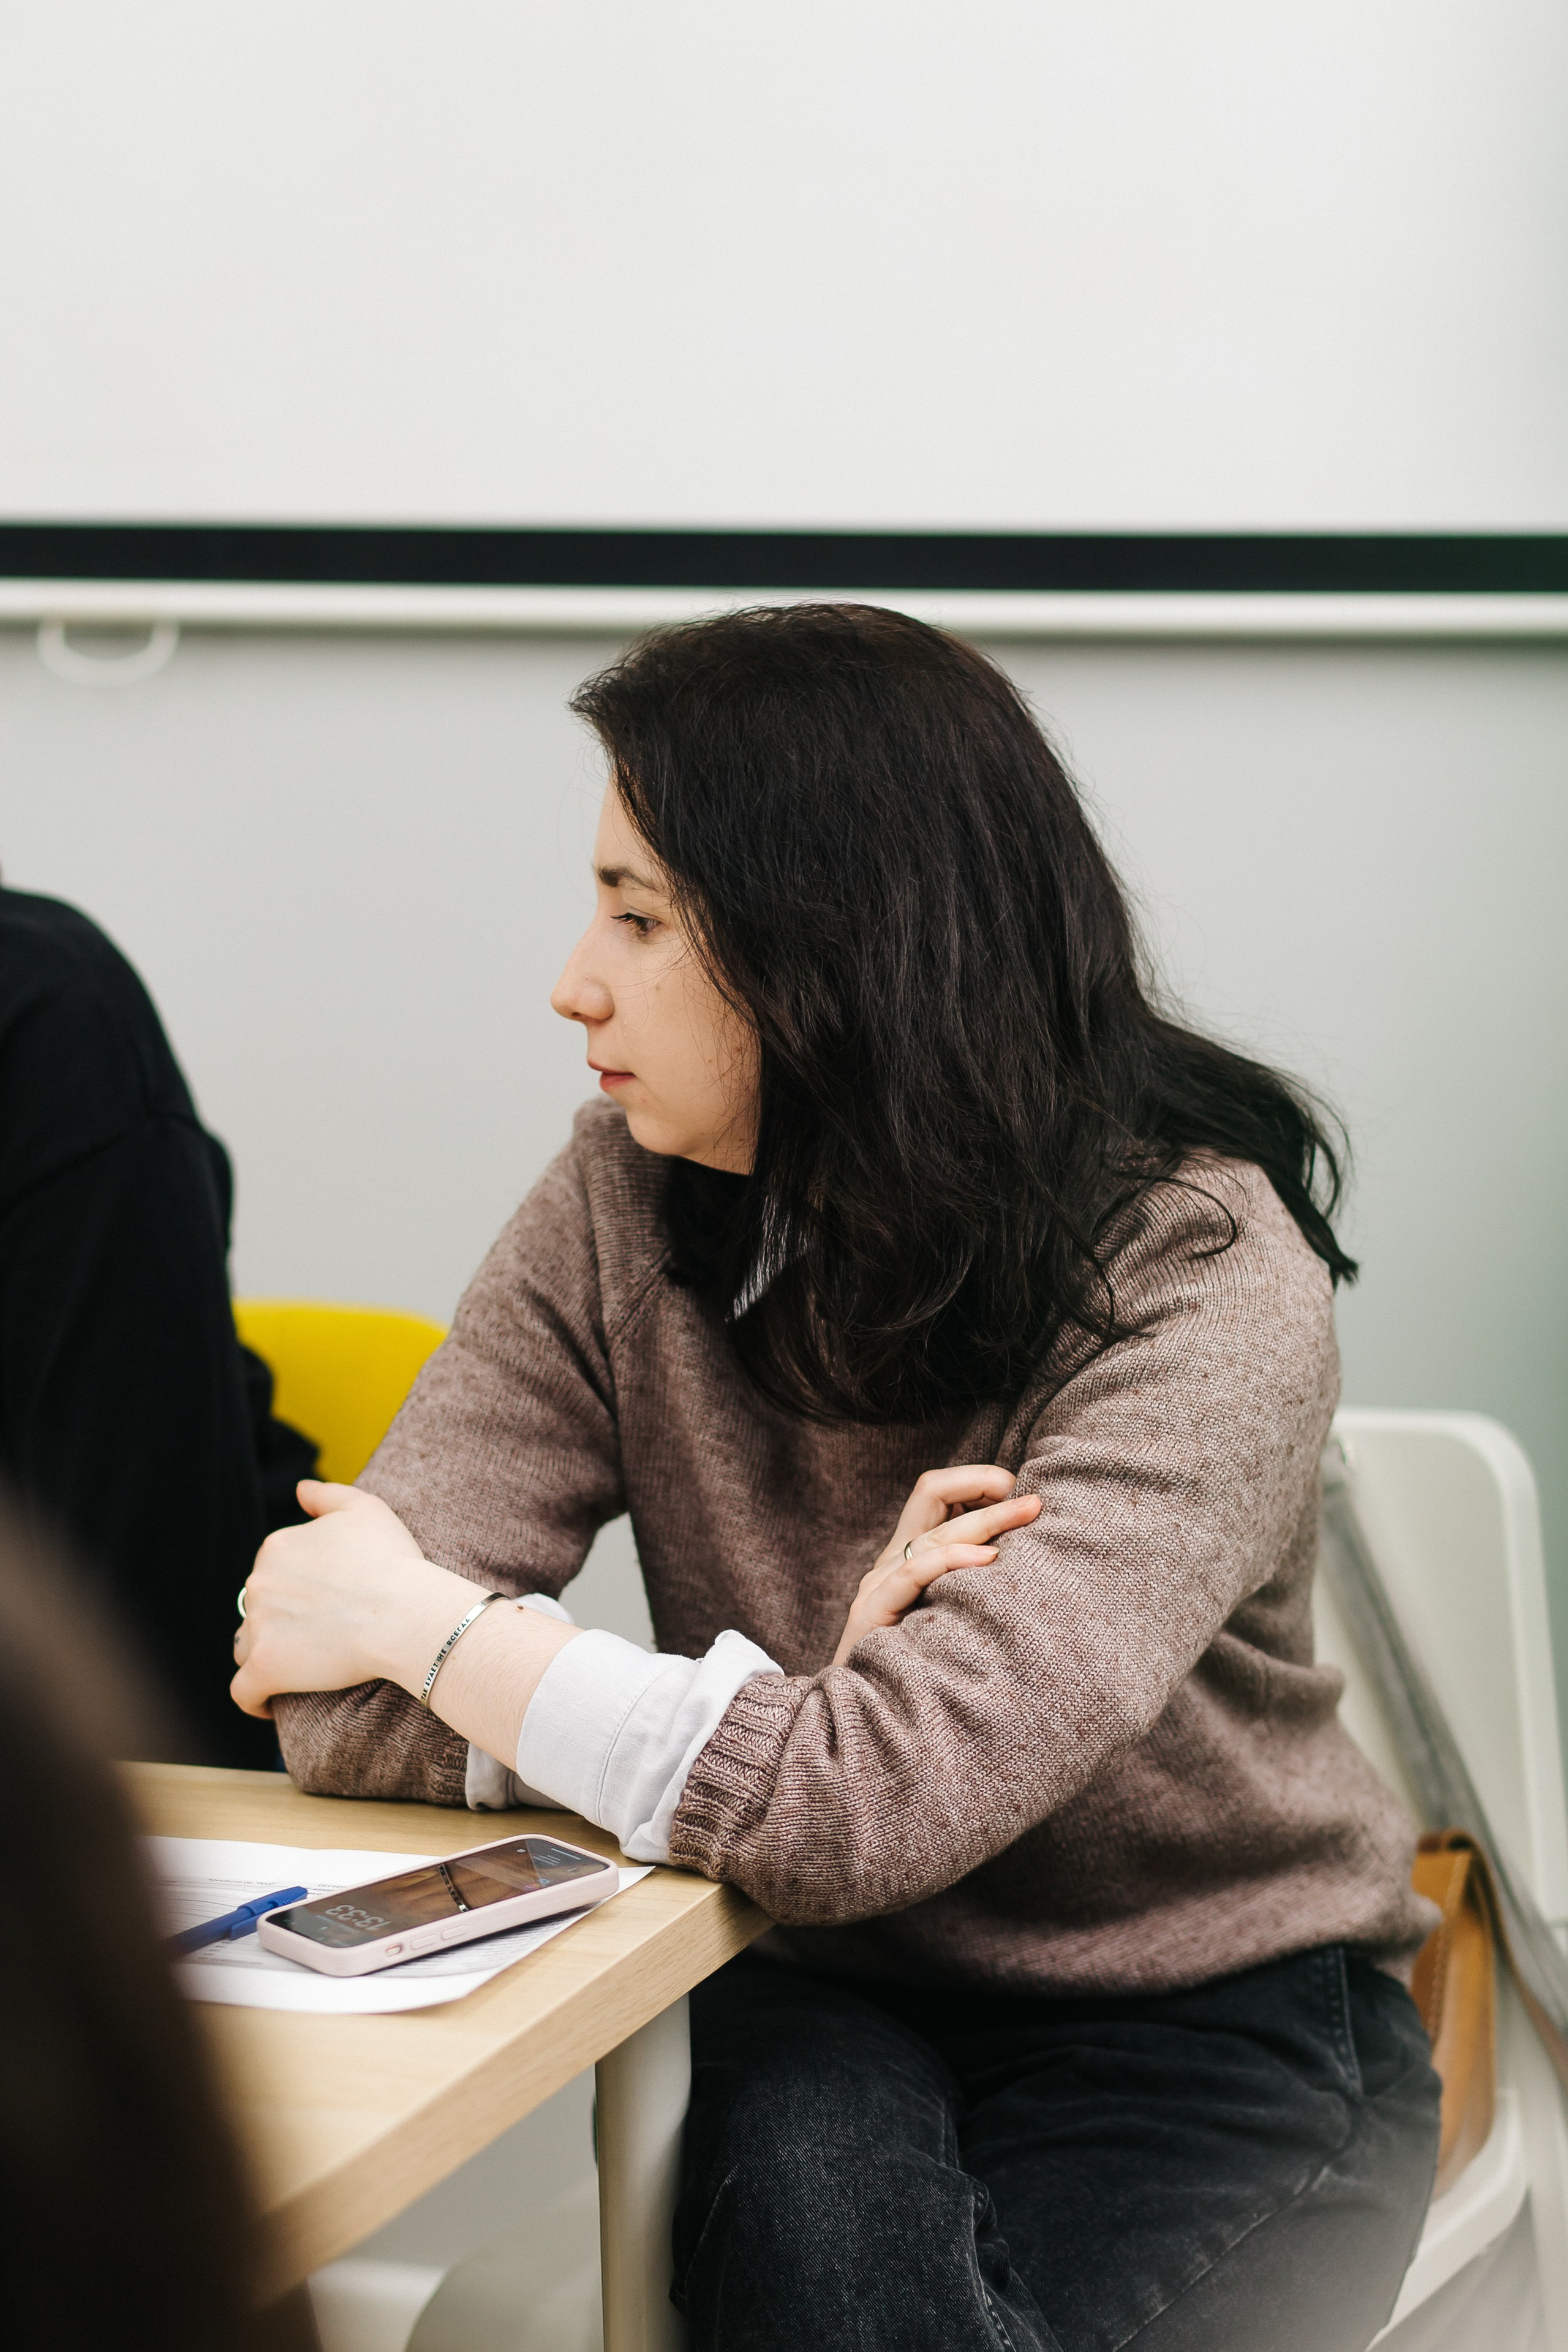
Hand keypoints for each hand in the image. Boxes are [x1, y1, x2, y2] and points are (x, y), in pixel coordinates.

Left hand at [230, 1481, 474, 1718]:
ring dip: (265, 1653)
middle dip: (279, 1620)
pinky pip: (243, 1691)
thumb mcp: (365, 1509)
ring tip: (297, 1666)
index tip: (319, 1602)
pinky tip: (266, 1704)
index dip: (294, 1587)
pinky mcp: (266, 1668)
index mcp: (277, 1547)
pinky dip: (252, 1700)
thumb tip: (299, 1488)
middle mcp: (259, 1583)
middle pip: (257, 1608)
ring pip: (247, 1645)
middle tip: (319, 1634)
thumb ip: (327, 1495)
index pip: (272, 1571)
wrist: (404, 1611)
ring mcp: (259, 1626)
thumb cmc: (392, 1560)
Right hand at [832, 1466, 1041, 1664]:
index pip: (937, 1493)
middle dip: (986, 1487)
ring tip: (1028, 1515)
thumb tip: (1029, 1558)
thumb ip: (973, 1582)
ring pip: (934, 1534)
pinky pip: (913, 1573)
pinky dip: (952, 1559)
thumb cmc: (921, 1672)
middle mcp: (891, 1562)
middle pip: (932, 1494)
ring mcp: (879, 1585)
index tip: (1022, 1492)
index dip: (978, 1482)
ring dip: (987, 1521)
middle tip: (1036, 1499)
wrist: (866, 1722)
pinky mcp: (873, 1613)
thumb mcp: (951, 1614)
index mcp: (909, 1555)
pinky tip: (988, 1559)